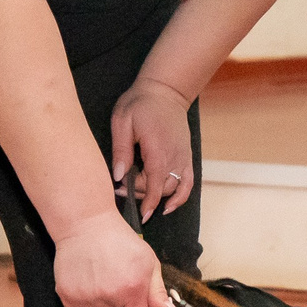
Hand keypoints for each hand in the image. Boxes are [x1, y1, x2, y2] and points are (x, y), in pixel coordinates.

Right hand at [53, 212, 176, 306]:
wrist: (85, 224)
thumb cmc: (121, 242)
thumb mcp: (148, 262)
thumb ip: (157, 291)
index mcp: (132, 289)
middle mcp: (108, 296)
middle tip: (119, 282)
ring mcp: (86, 296)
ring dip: (103, 304)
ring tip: (101, 276)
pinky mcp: (68, 295)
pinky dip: (85, 301)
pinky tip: (87, 280)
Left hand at [109, 77, 194, 220]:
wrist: (165, 92)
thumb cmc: (141, 103)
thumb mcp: (123, 121)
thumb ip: (121, 150)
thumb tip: (118, 176)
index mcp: (157, 148)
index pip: (155, 184)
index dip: (148, 202)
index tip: (139, 214)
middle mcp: (174, 156)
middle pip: (161, 188)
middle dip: (142, 195)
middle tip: (121, 190)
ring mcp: (183, 157)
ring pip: (173, 188)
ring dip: (157, 197)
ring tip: (138, 194)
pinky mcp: (187, 157)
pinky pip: (188, 183)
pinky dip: (181, 197)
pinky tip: (168, 206)